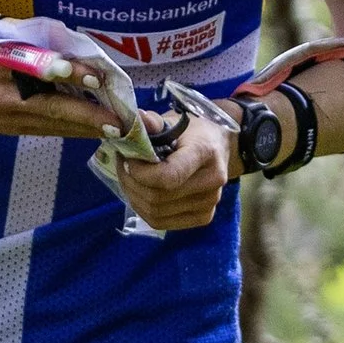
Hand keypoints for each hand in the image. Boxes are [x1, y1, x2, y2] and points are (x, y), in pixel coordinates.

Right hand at [0, 13, 122, 139]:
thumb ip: (18, 29)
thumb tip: (51, 36)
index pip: (44, 69)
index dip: (75, 74)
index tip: (100, 77)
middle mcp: (3, 96)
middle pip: (56, 109)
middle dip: (91, 115)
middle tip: (122, 118)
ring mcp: (3, 117)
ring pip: (53, 125)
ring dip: (85, 128)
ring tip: (115, 127)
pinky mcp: (2, 128)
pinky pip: (41, 130)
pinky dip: (66, 129)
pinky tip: (87, 129)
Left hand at [117, 109, 237, 232]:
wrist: (220, 146)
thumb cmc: (193, 132)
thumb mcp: (174, 121)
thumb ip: (153, 123)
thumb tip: (137, 120)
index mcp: (205, 153)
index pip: (169, 176)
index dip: (140, 173)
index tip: (128, 159)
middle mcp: (212, 182)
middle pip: (158, 197)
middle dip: (131, 183)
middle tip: (123, 166)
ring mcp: (210, 203)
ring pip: (156, 213)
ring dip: (134, 196)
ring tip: (129, 178)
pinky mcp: (204, 217)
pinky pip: (161, 222)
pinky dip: (144, 209)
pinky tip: (140, 192)